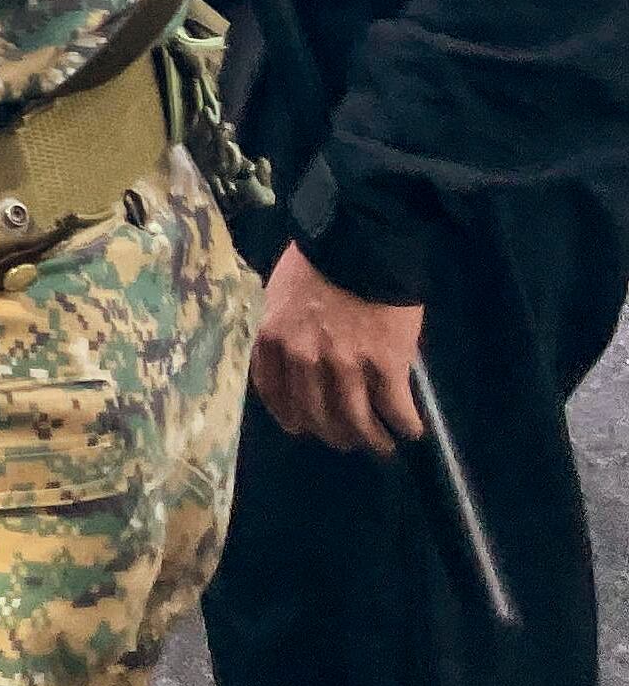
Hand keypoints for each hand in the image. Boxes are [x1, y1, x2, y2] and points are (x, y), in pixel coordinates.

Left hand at [251, 243, 426, 451]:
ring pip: (355, 421)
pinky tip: (412, 429)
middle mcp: (303, 358)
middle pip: (315, 414)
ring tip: (383, 445)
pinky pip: (395, 409)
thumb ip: (284, 327)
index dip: (291, 416)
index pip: (274, 393)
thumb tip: (294, 354)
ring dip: (371, 440)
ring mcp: (344, 365)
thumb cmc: (320, 259)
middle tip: (348, 440)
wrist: (362, 240)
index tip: (303, 427)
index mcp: (273, 338)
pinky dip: (405, 425)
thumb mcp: (282, 291)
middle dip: (333, 434)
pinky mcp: (385, 364)